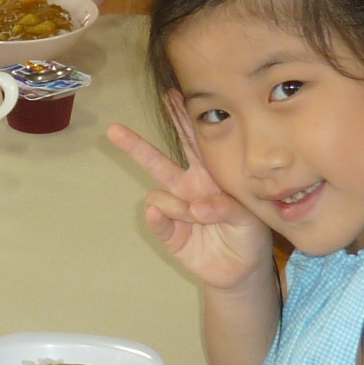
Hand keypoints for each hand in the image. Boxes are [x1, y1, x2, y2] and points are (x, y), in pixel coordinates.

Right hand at [108, 95, 271, 292]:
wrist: (243, 269)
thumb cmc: (249, 233)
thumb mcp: (249, 216)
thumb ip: (225, 206)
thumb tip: (194, 207)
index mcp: (210, 176)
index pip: (193, 144)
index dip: (182, 119)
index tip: (171, 94)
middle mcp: (188, 188)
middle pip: (157, 162)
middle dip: (135, 146)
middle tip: (114, 130)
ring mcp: (176, 210)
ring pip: (158, 194)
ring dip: (178, 205)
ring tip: (198, 217)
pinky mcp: (169, 233)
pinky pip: (156, 219)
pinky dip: (159, 219)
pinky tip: (160, 216)